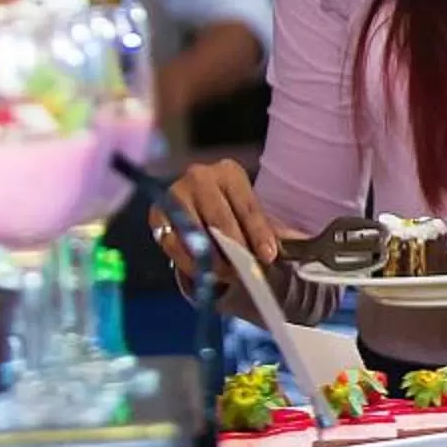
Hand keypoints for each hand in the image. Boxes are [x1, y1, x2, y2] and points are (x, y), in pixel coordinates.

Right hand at [154, 158, 289, 288]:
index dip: (258, 233)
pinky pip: (173, 243)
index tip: (268, 256)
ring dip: (211, 258)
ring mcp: (175, 194)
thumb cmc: (231, 210)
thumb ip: (264, 230)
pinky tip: (203, 271)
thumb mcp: (249, 213)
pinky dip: (189, 261)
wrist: (196, 205)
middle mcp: (199, 176)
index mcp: (229, 172)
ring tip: (227, 274)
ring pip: (195, 232)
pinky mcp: (157, 215)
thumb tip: (288, 249)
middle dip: (235, 248)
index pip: (248, 206)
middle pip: (220, 218)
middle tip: (245, 271)